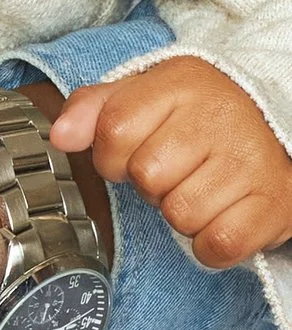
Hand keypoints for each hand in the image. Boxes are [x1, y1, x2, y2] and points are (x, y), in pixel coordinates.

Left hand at [54, 57, 291, 266]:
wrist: (280, 129)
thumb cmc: (201, 118)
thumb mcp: (146, 95)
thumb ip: (95, 109)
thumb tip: (59, 136)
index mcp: (182, 84)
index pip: (114, 130)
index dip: (111, 155)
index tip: (133, 152)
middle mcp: (219, 118)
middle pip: (146, 177)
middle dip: (152, 184)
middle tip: (179, 170)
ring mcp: (250, 162)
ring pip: (179, 215)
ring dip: (183, 213)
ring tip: (204, 188)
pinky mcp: (274, 205)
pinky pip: (216, 245)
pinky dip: (210, 243)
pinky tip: (222, 215)